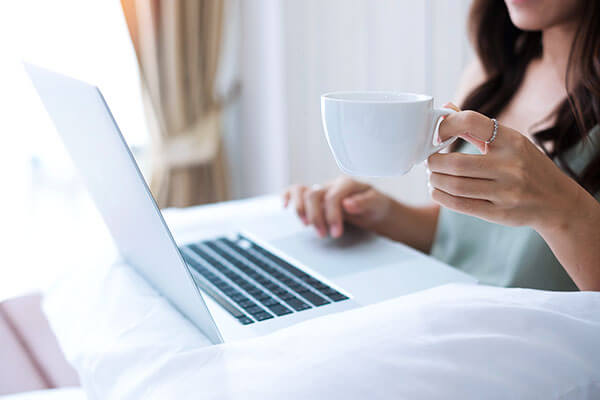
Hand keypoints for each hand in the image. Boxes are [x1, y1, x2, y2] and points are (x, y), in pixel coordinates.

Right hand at [283, 177, 392, 237]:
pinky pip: (296, 191)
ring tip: (306, 225)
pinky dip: (287, 197)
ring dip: (300, 210)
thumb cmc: (375, 206)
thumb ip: (364, 202)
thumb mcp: (377, 204)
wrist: (374, 209)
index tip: (336, 233)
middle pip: (314, 195)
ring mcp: (321, 191)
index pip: (332, 197)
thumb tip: (348, 203)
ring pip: (301, 192)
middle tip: (323, 234)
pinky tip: (284, 205)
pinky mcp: (315, 198)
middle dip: (316, 217)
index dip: (332, 216)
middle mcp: (331, 185)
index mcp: (347, 184)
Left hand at [426, 103, 581, 230]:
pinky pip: (460, 205)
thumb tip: (446, 107)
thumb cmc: (527, 166)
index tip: (436, 135)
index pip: (472, 121)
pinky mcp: (500, 213)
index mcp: (513, 140)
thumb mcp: (510, 142)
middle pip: (456, 162)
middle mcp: (511, 165)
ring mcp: (507, 191)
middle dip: (433, 162)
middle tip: (429, 162)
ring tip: (432, 177)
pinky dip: (441, 197)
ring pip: (455, 185)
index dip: (446, 126)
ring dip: (435, 180)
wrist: (558, 201)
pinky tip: (437, 191)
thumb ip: (476, 127)